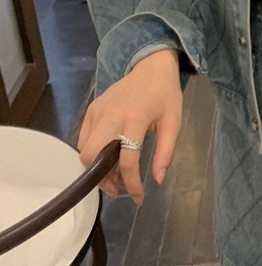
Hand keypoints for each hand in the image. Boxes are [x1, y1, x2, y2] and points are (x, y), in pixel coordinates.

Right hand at [77, 49, 182, 205]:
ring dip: (95, 168)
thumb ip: (166, 152)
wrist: (151, 67)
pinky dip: (92, 153)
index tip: (138, 197)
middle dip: (103, 179)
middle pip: (93, 156)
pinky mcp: (91, 109)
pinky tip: (107, 156)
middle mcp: (111, 116)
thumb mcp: (174, 123)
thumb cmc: (166, 95)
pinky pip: (83, 138)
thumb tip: (157, 180)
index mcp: (135, 119)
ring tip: (114, 176)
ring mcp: (97, 111)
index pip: (127, 160)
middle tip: (118, 188)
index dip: (131, 184)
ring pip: (84, 149)